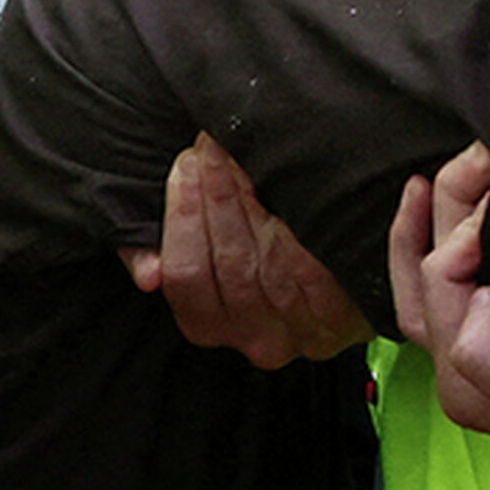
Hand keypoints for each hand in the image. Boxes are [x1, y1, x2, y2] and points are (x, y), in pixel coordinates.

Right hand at [120, 131, 368, 367]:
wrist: (323, 265)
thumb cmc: (240, 246)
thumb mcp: (184, 248)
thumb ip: (151, 252)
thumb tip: (149, 274)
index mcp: (209, 326)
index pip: (185, 277)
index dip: (183, 218)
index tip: (186, 166)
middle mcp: (253, 340)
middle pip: (229, 267)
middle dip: (217, 199)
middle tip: (211, 150)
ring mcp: (298, 334)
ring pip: (268, 266)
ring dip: (253, 206)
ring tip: (242, 160)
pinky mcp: (340, 322)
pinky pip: (314, 276)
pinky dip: (298, 234)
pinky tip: (288, 196)